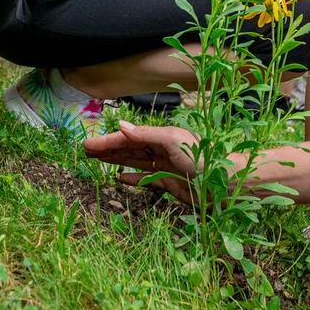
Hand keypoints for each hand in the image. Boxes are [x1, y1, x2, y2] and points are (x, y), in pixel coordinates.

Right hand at [82, 122, 201, 205]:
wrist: (223, 183)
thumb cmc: (202, 157)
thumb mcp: (172, 140)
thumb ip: (146, 134)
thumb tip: (121, 125)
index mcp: (162, 136)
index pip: (129, 137)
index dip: (108, 141)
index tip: (88, 144)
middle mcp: (162, 150)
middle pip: (129, 149)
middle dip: (108, 149)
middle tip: (86, 151)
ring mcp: (165, 167)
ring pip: (135, 162)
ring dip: (117, 160)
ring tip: (97, 160)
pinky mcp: (169, 184)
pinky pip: (146, 180)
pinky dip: (133, 178)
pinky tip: (119, 177)